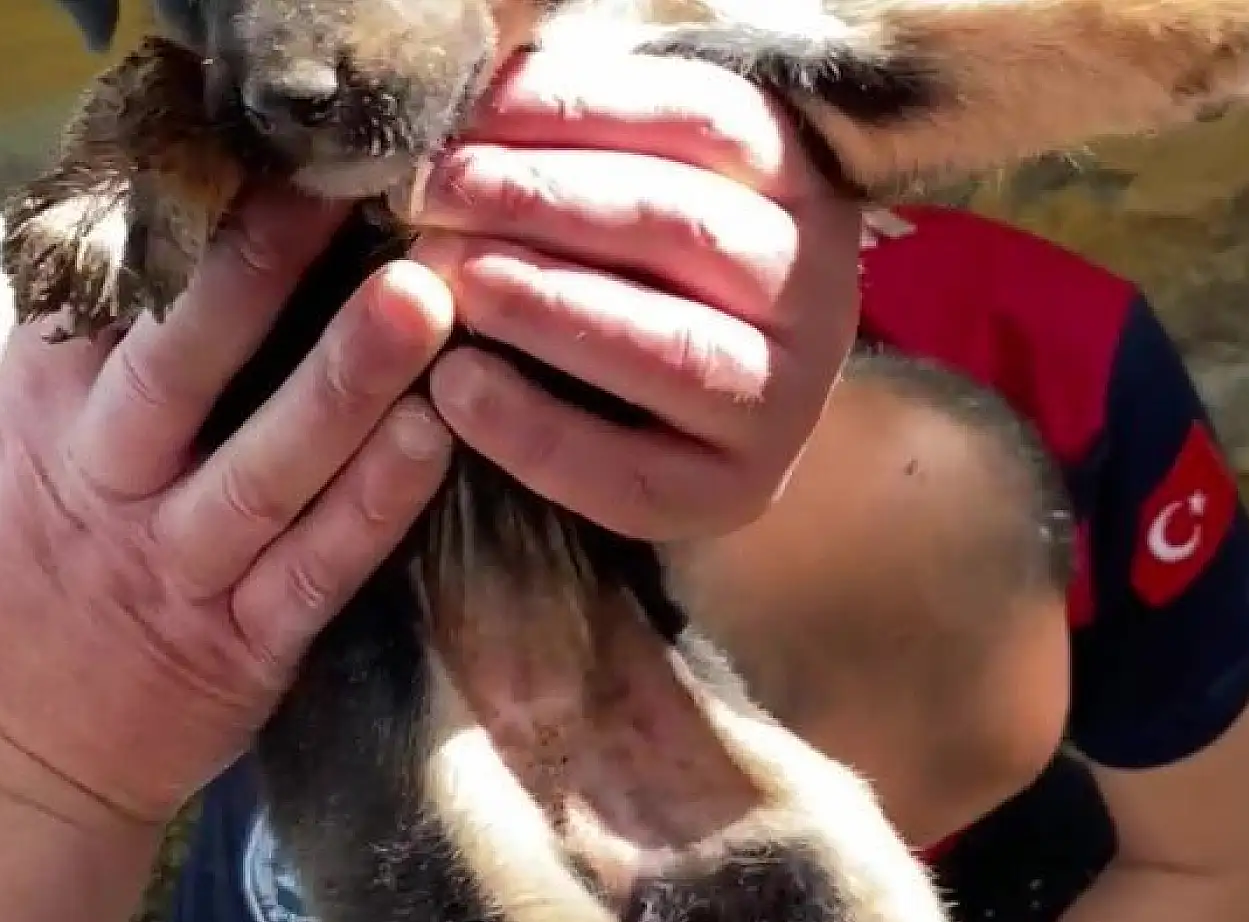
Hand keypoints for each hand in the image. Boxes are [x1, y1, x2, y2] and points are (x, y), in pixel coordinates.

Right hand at [0, 188, 455, 828]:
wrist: (11, 762)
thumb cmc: (22, 579)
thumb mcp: (12, 456)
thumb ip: (77, 358)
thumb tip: (157, 230)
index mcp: (42, 427)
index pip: (102, 307)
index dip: (176, 226)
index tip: (254, 157)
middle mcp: (104, 490)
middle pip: (175, 372)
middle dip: (250, 280)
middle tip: (332, 198)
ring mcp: (176, 573)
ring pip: (263, 472)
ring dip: (342, 387)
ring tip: (418, 304)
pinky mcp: (242, 649)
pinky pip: (315, 571)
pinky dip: (373, 508)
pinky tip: (435, 441)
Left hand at [406, 50, 862, 541]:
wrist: (702, 432)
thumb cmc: (645, 281)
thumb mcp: (634, 190)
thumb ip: (580, 144)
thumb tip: (473, 96)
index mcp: (797, 186)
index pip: (702, 121)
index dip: (579, 109)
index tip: (470, 115)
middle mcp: (814, 291)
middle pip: (680, 225)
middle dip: (541, 201)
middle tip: (434, 195)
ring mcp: (784, 403)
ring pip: (668, 348)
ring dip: (542, 304)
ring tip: (443, 278)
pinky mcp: (732, 496)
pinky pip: (628, 472)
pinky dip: (534, 431)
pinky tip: (453, 388)